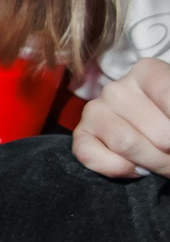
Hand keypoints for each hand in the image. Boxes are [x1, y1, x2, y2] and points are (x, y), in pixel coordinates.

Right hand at [72, 59, 169, 177]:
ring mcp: (95, 110)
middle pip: (157, 130)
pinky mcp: (80, 135)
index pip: (169, 97)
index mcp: (147, 72)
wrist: (159, 140)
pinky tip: (133, 166)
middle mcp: (116, 88)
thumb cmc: (169, 125)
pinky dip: (118, 169)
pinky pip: (90, 155)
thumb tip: (164, 138)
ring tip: (157, 161)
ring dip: (149, 162)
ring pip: (125, 144)